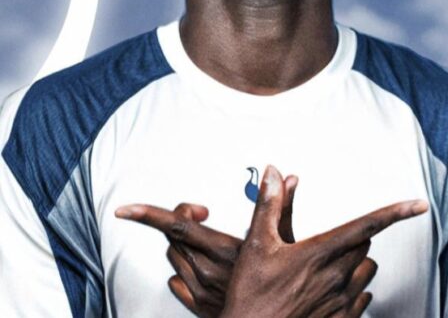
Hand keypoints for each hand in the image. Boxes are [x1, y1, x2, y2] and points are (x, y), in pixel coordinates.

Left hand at [115, 175, 298, 316]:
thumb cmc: (282, 282)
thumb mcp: (285, 240)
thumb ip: (281, 204)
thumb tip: (285, 177)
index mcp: (225, 250)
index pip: (177, 225)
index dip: (147, 215)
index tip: (126, 209)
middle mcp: (207, 271)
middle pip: (174, 238)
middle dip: (182, 222)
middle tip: (200, 215)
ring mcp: (201, 291)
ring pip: (175, 258)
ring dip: (184, 245)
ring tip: (206, 241)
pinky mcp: (200, 307)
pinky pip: (177, 283)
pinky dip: (183, 271)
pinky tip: (200, 265)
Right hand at [220, 165, 428, 317]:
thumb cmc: (251, 295)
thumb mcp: (256, 243)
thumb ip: (270, 203)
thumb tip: (274, 173)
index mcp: (319, 253)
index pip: (367, 225)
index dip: (396, 212)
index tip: (419, 205)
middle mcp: (337, 278)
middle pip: (365, 245)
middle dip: (351, 238)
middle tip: (324, 242)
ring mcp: (342, 303)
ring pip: (367, 272)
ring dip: (354, 264)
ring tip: (323, 268)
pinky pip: (364, 300)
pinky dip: (353, 291)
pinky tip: (328, 292)